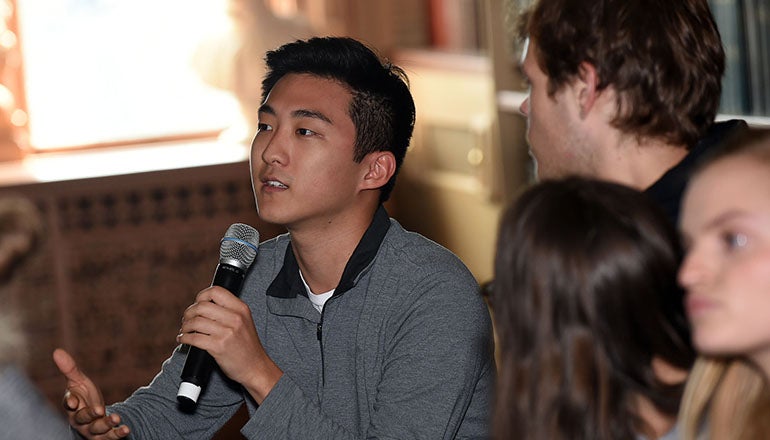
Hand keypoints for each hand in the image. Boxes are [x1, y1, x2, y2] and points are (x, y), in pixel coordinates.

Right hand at [52, 348, 129, 438]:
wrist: (94, 417)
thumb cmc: (83, 397)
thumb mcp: (78, 382)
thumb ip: (70, 369)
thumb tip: (57, 351)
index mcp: (72, 406)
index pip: (68, 405)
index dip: (69, 402)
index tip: (72, 401)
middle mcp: (80, 420)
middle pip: (82, 418)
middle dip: (90, 414)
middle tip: (99, 410)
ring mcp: (91, 430)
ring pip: (96, 429)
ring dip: (106, 424)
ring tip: (116, 418)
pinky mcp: (103, 437)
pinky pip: (110, 437)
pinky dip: (117, 433)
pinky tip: (125, 428)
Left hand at [177, 286, 281, 403]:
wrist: (255, 367)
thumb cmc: (247, 346)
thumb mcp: (244, 321)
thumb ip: (228, 311)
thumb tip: (202, 304)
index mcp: (241, 308)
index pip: (216, 291)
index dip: (201, 296)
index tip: (197, 303)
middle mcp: (235, 318)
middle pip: (202, 306)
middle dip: (189, 312)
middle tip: (187, 319)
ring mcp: (227, 332)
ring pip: (195, 321)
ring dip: (185, 326)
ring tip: (185, 330)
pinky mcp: (218, 347)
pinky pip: (194, 338)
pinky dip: (184, 338)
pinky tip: (184, 339)